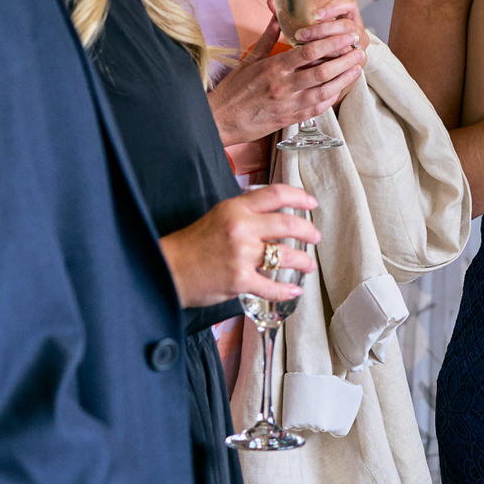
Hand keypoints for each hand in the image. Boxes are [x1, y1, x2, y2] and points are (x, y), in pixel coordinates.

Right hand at [157, 183, 321, 308]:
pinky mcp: (240, 280)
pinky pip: (272, 286)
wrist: (168, 269)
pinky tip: (294, 289)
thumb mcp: (218, 216)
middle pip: (288, 224)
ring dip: (303, 261)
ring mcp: (241, 254)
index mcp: (236, 208)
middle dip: (308, 231)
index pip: (276, 194)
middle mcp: (241, 227)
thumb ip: (245, 213)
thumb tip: (274, 216)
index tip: (311, 203)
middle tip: (315, 237)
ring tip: (308, 265)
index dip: (299, 197)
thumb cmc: (192, 244)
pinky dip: (286, 289)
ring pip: (285, 255)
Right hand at [208, 1, 369, 144]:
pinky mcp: (290, 119)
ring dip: (344, 79)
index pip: (309, 52)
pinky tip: (339, 89)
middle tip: (359, 51)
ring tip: (356, 69)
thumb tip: (277, 12)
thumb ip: (268, 36)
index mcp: (274, 68)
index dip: (332, 42)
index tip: (346, 35)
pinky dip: (331, 98)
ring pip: (324, 91)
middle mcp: (284, 86)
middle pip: (322, 71)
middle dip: (345, 60)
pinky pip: (317, 108)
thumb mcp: (250, 58)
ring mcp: (289, 104)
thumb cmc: (234, 89)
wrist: (221, 120)